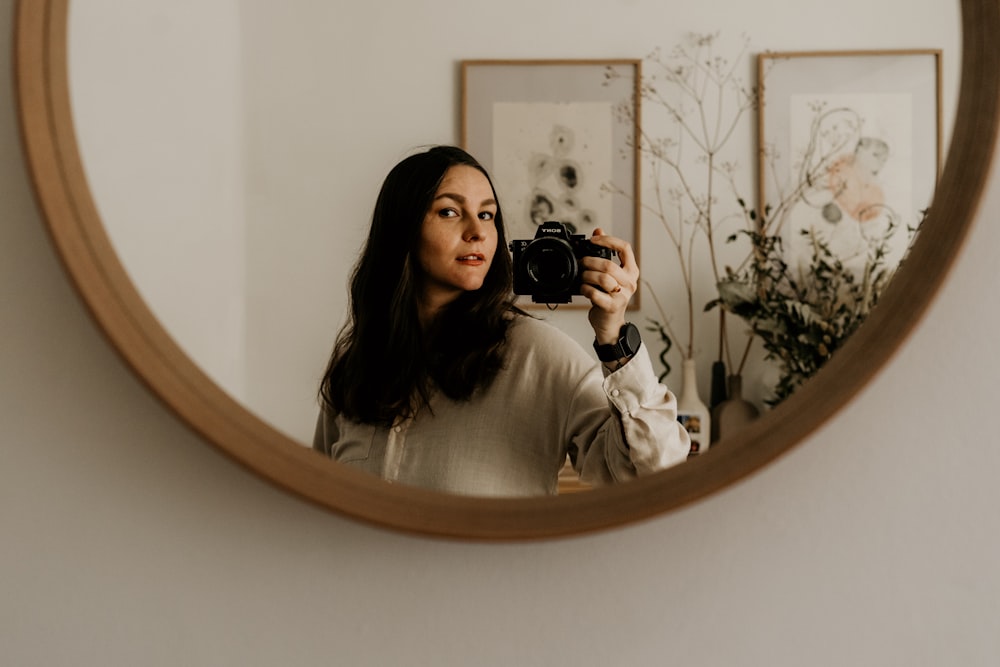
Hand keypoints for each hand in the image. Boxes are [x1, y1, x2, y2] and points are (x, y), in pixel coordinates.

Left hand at [579, 228, 638, 344]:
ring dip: (587, 275)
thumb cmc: (608, 296)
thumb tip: (598, 230)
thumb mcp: (610, 275)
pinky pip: (595, 293)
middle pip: (609, 264)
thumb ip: (605, 254)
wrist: (610, 323)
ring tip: (582, 276)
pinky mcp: (612, 306)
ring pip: (602, 278)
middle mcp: (630, 282)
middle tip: (581, 262)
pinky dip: (585, 289)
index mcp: (631, 271)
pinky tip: (583, 289)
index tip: (593, 240)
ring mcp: (622, 295)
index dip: (608, 240)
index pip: (625, 248)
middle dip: (590, 261)